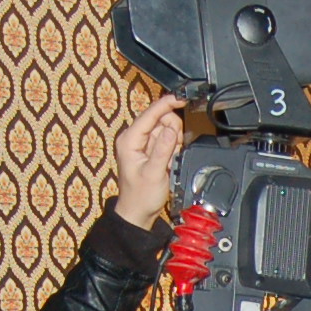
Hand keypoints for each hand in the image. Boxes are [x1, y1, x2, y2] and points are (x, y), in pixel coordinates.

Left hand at [111, 94, 187, 227]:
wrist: (138, 212)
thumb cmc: (141, 196)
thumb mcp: (154, 173)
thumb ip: (163, 149)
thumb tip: (172, 129)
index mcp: (129, 140)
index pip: (149, 114)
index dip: (166, 105)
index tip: (181, 99)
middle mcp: (134, 138)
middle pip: (160, 119)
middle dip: (173, 131)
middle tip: (173, 152)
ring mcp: (142, 143)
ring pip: (166, 128)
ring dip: (174, 142)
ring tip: (169, 160)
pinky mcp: (150, 149)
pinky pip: (167, 139)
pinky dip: (172, 148)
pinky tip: (169, 161)